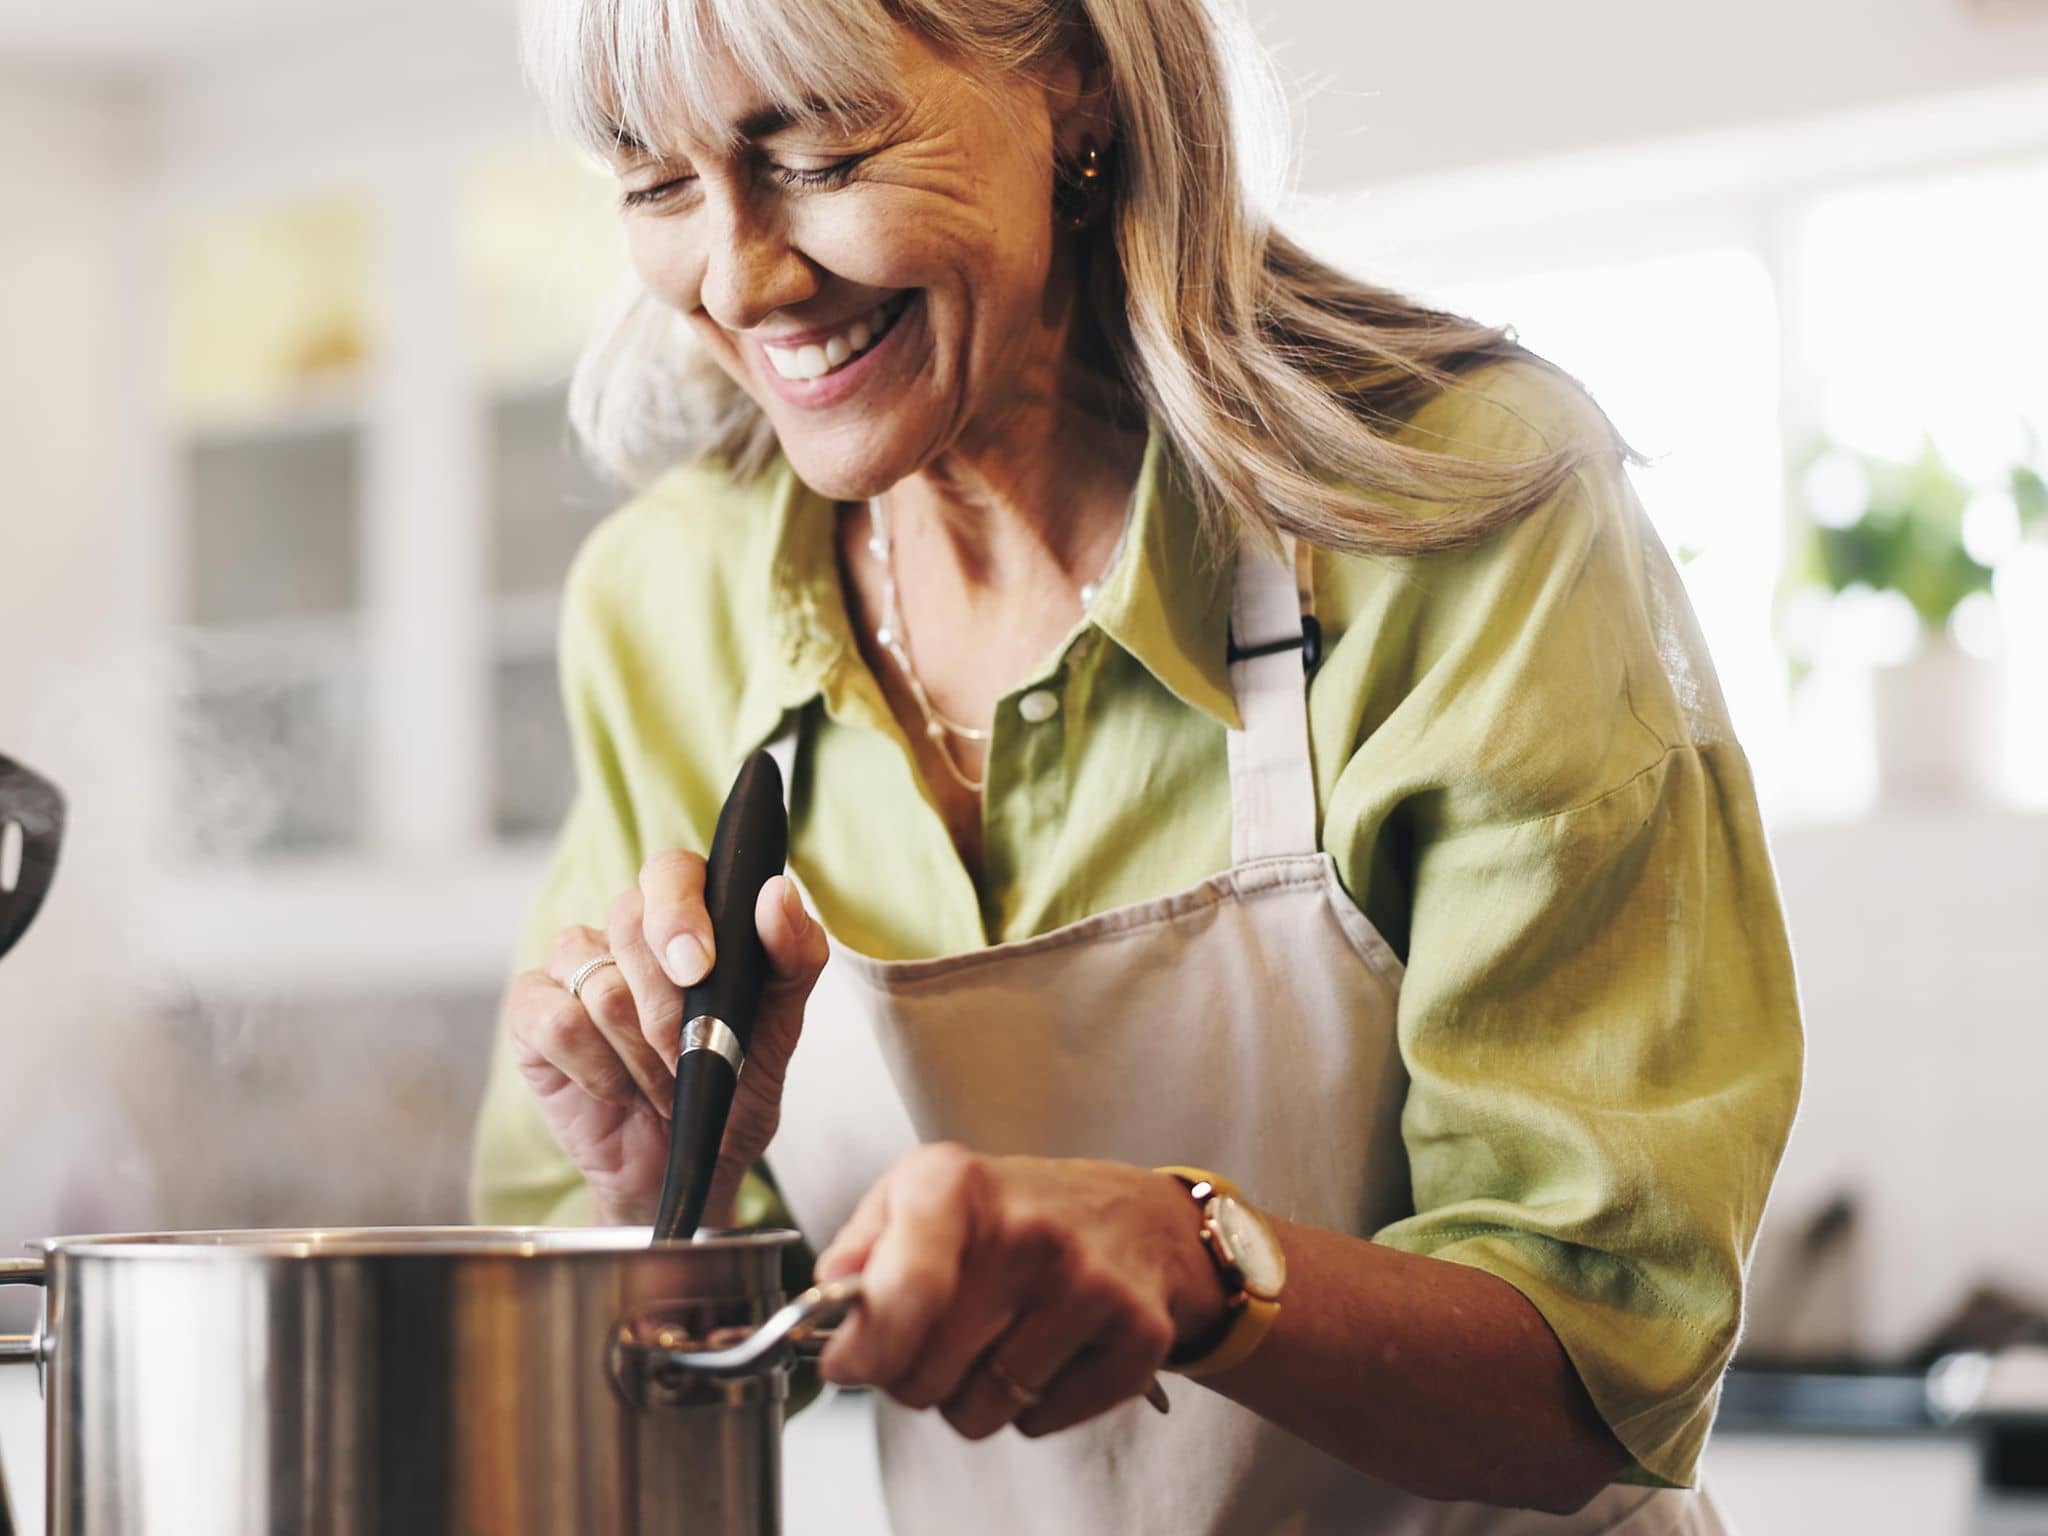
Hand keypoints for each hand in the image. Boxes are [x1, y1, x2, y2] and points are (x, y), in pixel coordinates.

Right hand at [504, 848, 828, 1226]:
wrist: (693, 1161)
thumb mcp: (784, 1024)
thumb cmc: (736, 1085)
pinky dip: (598, 1067)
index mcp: (688, 914)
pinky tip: (617, 1088)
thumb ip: (795, 955)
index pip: (670, 871)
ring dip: (642, 1053)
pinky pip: (557, 1020)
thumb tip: (776, 893)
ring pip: (600, 983)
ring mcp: (572, 968)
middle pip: (630, 921)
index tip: (699, 969)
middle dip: (671, 1007)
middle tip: (691, 1055)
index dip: (679, 912)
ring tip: (664, 1084)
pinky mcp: (532, 1013)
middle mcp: (625, 930)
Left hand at [812, 1146, 1227, 1439]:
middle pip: (925, 1376)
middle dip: (915, 1375)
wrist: (1136, 1216)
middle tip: (942, 1336)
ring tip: (1000, 1337)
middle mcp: (1028, 1230)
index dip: (867, 1349)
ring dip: (973, 1395)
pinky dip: (1032, 1406)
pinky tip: (1050, 1351)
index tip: (851, 1362)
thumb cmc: (1012, 1210)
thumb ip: (859, 1247)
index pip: (906, 1293)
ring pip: (978, 1411)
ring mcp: (1090, 1284)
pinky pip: (1038, 1425)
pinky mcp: (1137, 1338)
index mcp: (958, 1185)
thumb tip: (825, 1302)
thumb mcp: (922, 1193)